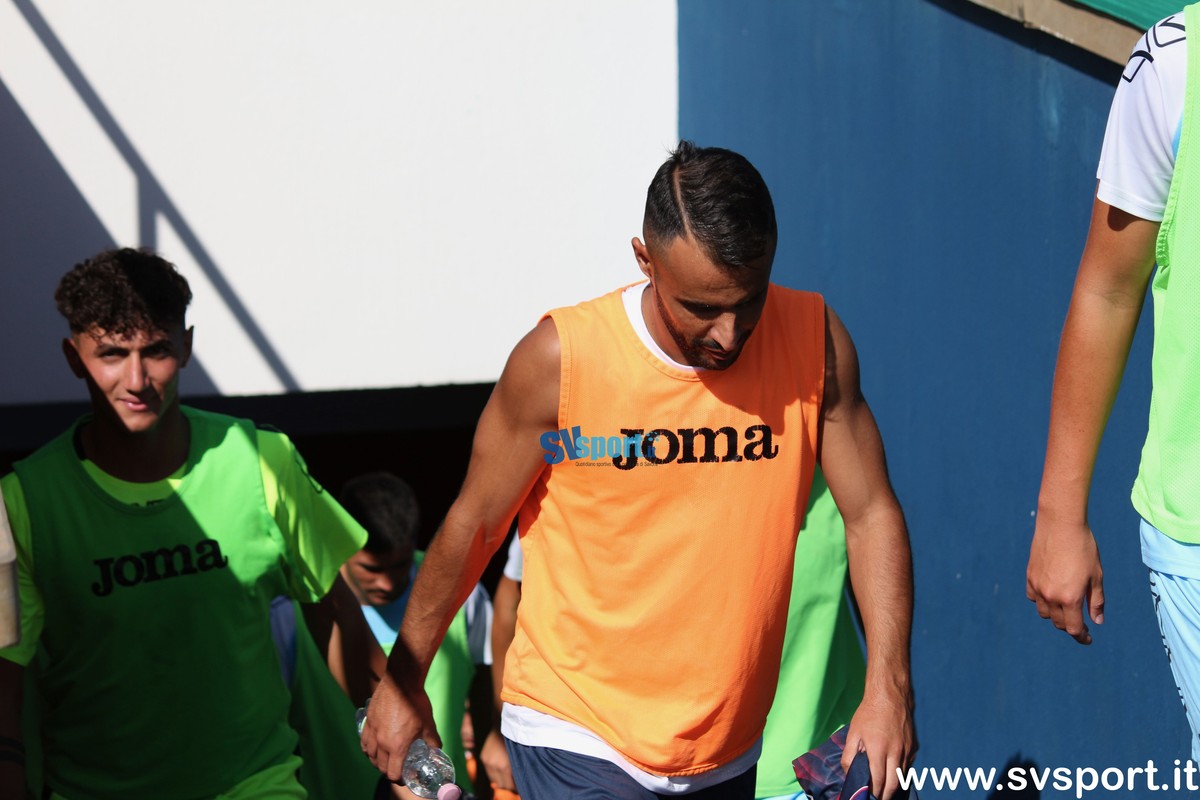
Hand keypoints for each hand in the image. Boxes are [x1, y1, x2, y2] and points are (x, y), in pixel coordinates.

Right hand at [359, 671, 440, 783]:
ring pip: (370, 756)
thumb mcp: (428, 724)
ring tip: (385, 760)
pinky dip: (368, 750)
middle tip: (396, 769)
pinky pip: (364, 742)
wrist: (401, 682)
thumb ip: (433, 741)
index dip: (399, 780)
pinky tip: (373, 748)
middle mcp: (381, 742)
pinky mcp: (368, 722)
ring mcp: (372, 732)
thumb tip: (437, 750)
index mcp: (397, 746)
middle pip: (381, 767)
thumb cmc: (416, 703)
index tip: (404, 778)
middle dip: (389, 772)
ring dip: (377, 762)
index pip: (393, 773)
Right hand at [480, 729, 514, 791]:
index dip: (514, 787)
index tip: (518, 786)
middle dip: (507, 785)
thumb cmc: (514, 739)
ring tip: (507, 776)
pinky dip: (494, 773)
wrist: (503, 725)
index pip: (509, 786)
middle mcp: (494, 766)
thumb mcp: (517, 756)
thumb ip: (516, 770)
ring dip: (500, 780)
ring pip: (493, 780)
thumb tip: (517, 781)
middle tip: (513, 782)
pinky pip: (488, 772)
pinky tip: (500, 769)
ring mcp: (487, 762)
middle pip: (501, 785)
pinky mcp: (483, 758)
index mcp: (504, 766)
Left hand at [841, 681, 915, 799]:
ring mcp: (906, 749)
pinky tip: (893, 773)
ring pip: (902, 776)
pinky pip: (908, 765)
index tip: (869, 796)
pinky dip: (901, 772)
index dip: (874, 792)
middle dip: (886, 795)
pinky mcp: (913, 746)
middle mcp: (895, 752)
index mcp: (878, 750)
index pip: (878, 781)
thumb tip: (849, 772)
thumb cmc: (868, 713)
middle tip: (878, 798)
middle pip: (893, 784)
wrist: (890, 695)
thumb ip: (849, 755)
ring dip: (894, 786)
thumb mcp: (853, 732)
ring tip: (885, 790)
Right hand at [1027, 518, 1104, 643]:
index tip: (1088, 639)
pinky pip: (1033, 597)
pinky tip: (1050, 595)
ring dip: (1055, 615)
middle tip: (1080, 623)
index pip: (1073, 628)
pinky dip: (1042, 601)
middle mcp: (1051, 596)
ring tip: (1065, 608)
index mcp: (1070, 598)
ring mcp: (1037, 586)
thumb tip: (1097, 621)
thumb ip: (1096, 601)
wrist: (1060, 525)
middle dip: (1070, 626)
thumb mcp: (1096, 576)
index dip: (1081, 637)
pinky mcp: (1030, 576)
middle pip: (1058, 623)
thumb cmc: (1084, 548)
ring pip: (1044, 612)